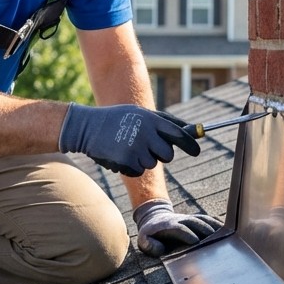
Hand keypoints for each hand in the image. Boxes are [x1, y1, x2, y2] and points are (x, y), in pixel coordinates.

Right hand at [58, 103, 199, 176]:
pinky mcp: (126, 161)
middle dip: (161, 154)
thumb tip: (191, 130)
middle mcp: (146, 133)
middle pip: (168, 155)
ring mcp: (136, 148)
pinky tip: (119, 153)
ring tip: (126, 146)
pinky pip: (138, 171)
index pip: (178, 134)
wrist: (87, 127)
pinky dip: (130, 166)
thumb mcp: (140, 113)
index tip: (197, 151)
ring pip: (151, 164)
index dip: (190, 144)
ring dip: (142, 159)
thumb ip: (165, 122)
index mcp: (151, 119)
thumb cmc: (116, 118)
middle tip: (146, 147)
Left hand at [132, 198, 221, 256]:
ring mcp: (189, 219)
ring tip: (226, 235)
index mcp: (169, 226)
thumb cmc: (150, 234)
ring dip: (214, 226)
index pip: (180, 229)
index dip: (187, 234)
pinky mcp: (196, 219)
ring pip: (203, 219)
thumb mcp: (144, 240)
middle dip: (204, 230)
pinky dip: (218, 224)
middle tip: (215, 240)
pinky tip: (228, 231)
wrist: (154, 217)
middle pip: (195, 222)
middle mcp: (181, 220)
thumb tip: (161, 250)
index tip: (195, 242)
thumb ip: (149, 245)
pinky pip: (208, 219)